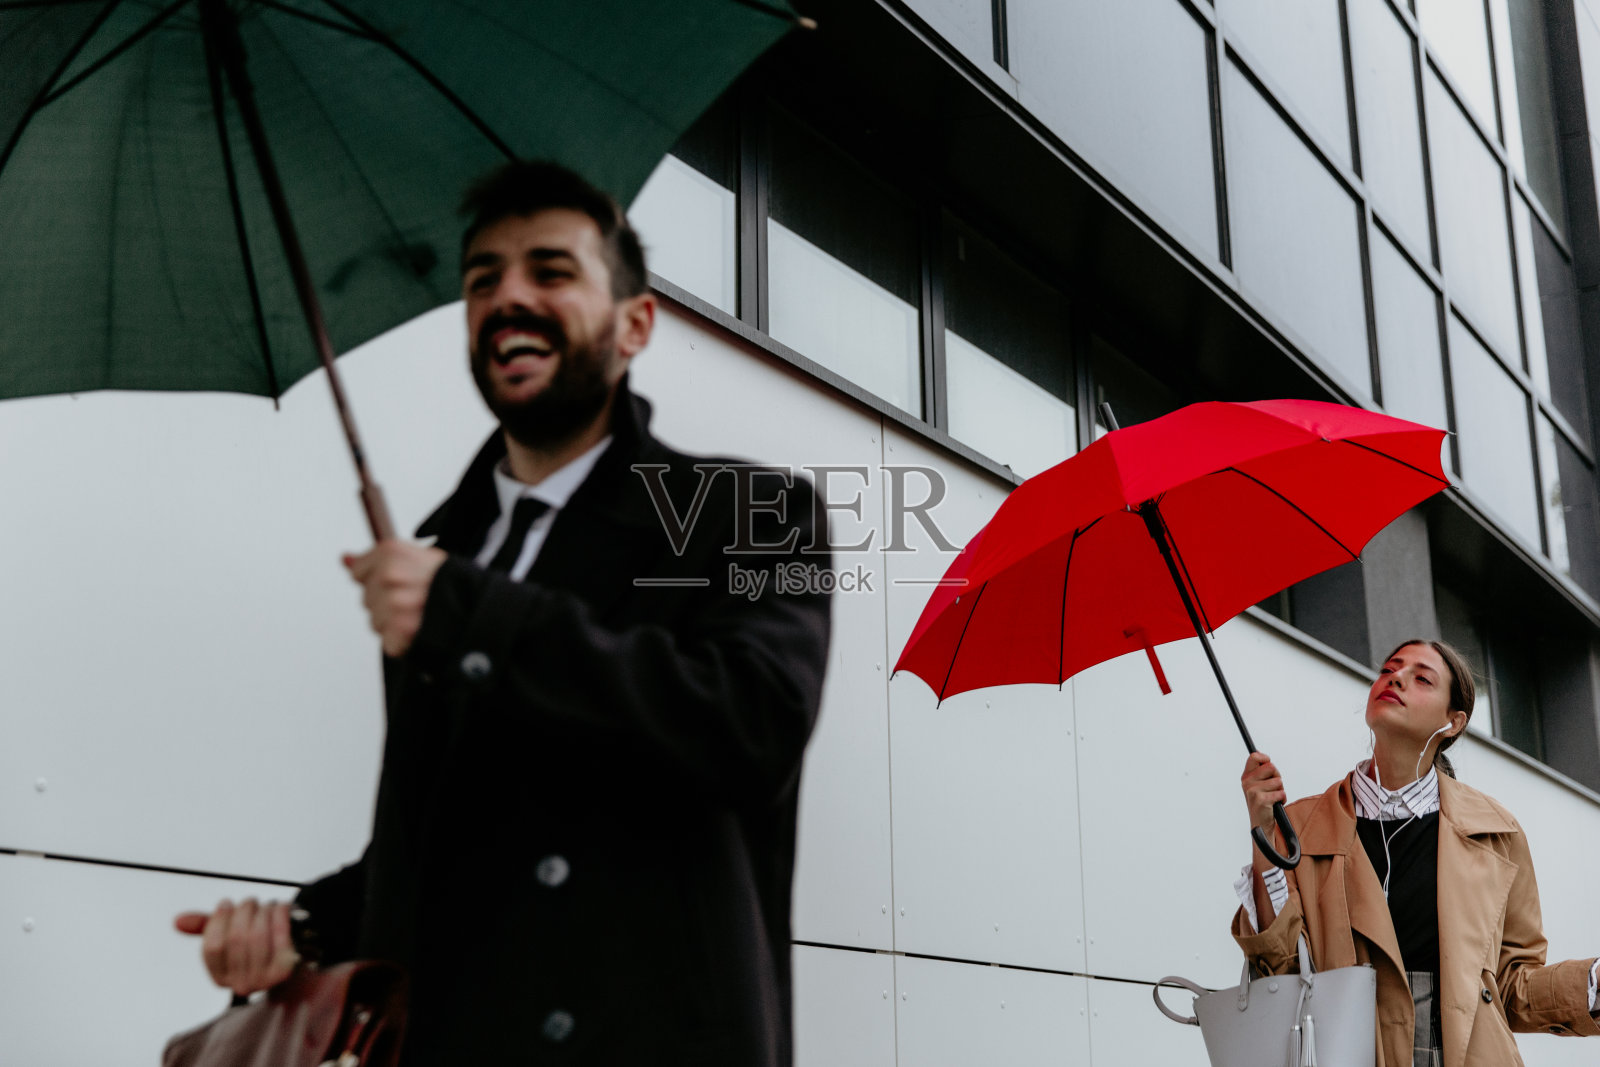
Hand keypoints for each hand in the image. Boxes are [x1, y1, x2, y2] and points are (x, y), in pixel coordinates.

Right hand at [174, 898, 298, 995]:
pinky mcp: (286, 969)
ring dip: (262, 912)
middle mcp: (240, 984)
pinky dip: (279, 916)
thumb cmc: (256, 942)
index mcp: (220, 978)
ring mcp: (264, 980)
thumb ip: (205, 927)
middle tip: (249, 901)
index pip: (212, 947)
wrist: (294, 952)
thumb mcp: (229, 934)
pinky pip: (280, 936)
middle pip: (236, 939)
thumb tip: (177, 921)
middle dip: (242, 912)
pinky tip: (280, 907)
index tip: (225, 903)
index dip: (218, 920)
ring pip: (257, 936)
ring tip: (264, 904)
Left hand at [343, 541, 446, 656]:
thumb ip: (379, 558)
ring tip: (424, 616)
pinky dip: (404, 642)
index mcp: (391, 552)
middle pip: (368, 597)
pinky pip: (388, 641)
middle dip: (388, 601)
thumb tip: (344, 559)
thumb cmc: (455, 582)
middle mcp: (388, 577)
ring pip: (376, 621)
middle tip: (420, 600)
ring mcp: (392, 605)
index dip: (381, 578)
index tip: (403, 581)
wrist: (483, 609)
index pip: (360, 571)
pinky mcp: (398, 633)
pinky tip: (423, 631)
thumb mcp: (420, 557)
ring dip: (395, 623)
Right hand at [1241, 752, 1284, 835]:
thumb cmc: (1263, 802)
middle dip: (1277, 776)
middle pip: (1271, 767)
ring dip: (1280, 790)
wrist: (1260, 824)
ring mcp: (1253, 791)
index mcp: (1246, 776)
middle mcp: (1247, 782)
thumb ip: (1261, 771)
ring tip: (1273, 798)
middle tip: (1273, 787)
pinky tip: (1275, 804)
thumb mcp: (1258, 785)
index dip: (1264, 757)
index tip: (1268, 761)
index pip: (1254, 757)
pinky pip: (1281, 793)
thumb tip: (1266, 758)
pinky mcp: (1261, 800)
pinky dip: (1282, 799)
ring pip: (1278, 781)